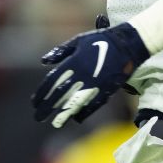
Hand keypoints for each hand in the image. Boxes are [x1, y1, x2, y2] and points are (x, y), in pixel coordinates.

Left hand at [31, 15, 150, 127]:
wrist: (128, 44)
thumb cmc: (101, 40)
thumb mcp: (79, 40)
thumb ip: (61, 51)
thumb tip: (44, 61)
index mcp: (74, 62)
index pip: (53, 81)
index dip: (42, 92)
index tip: (34, 102)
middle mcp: (83, 75)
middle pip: (61, 94)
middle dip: (48, 107)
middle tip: (38, 117)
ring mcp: (95, 84)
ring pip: (76, 102)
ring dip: (64, 113)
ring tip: (55, 122)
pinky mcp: (107, 89)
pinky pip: (93, 104)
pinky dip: (85, 111)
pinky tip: (76, 118)